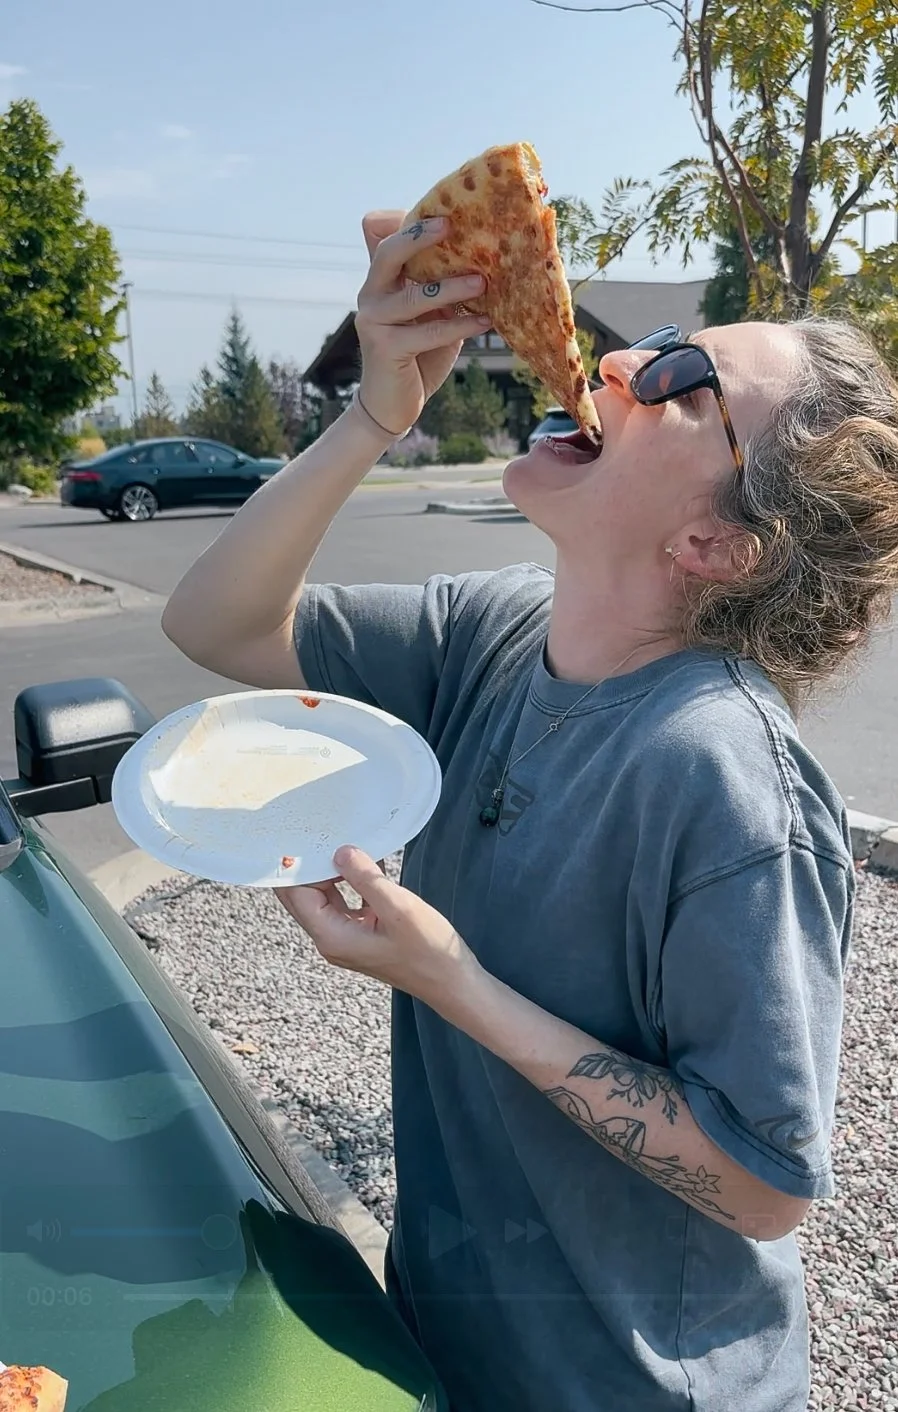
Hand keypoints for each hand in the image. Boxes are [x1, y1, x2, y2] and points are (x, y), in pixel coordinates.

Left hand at [275, 845, 479, 1007]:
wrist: (452, 982)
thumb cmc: (428, 949)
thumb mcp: (398, 907)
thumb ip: (365, 878)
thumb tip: (340, 852)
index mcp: (332, 936)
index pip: (297, 894)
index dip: (298, 865)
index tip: (308, 836)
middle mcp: (332, 939)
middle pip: (305, 896)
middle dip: (310, 866)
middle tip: (321, 832)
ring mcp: (346, 939)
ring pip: (325, 898)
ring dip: (332, 872)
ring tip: (343, 842)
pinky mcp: (362, 935)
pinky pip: (346, 903)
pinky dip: (352, 883)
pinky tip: (369, 864)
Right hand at [354, 211, 489, 435]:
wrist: (391, 404)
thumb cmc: (417, 356)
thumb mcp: (432, 315)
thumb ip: (442, 288)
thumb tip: (486, 261)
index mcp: (382, 280)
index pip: (383, 234)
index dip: (409, 219)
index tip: (445, 208)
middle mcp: (372, 293)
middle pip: (388, 251)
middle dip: (419, 235)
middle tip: (451, 226)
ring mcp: (374, 319)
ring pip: (416, 294)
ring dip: (453, 287)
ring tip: (484, 281)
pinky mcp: (385, 347)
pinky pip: (429, 331)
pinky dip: (461, 326)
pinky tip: (485, 322)